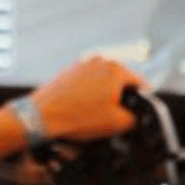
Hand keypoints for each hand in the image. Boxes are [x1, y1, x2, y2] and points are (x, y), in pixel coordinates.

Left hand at [30, 56, 149, 142]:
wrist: (42, 116)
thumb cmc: (76, 116)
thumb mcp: (117, 123)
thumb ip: (135, 117)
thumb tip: (134, 116)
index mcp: (116, 69)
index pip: (140, 84)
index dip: (142, 101)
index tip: (138, 112)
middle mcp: (99, 61)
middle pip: (120, 81)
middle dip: (120, 98)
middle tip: (114, 116)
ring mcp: (81, 64)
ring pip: (103, 82)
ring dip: (104, 96)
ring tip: (95, 114)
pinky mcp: (68, 71)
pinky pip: (87, 83)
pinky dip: (88, 94)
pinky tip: (82, 108)